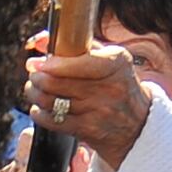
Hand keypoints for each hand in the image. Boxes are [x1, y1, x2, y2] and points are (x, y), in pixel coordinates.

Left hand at [24, 34, 163, 171]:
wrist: (137, 122)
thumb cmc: (115, 83)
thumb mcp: (106, 59)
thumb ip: (76, 45)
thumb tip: (38, 40)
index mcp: (116, 63)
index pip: (81, 63)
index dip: (54, 64)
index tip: (38, 63)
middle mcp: (110, 88)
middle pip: (58, 82)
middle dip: (38, 78)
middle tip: (34, 75)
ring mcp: (99, 111)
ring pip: (51, 101)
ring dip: (35, 94)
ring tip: (34, 89)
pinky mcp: (89, 131)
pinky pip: (53, 121)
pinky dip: (40, 113)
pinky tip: (41, 107)